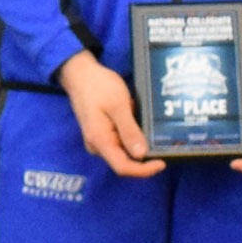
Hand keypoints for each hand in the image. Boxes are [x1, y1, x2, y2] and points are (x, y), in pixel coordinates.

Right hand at [58, 50, 163, 177]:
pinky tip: (136, 119)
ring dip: (137, 142)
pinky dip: (131, 135)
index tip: (162, 162)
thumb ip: (129, 130)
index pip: (123, 167)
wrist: (79, 73)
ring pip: (122, 152)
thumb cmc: (98, 86)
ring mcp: (97, 140)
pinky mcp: (100, 133)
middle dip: (143, 154)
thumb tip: (142, 155)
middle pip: (124, 162)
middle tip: (158, 137)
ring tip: (146, 123)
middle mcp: (97, 145)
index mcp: (100, 140)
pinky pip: (119, 142)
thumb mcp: (118, 105)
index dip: (144, 170)